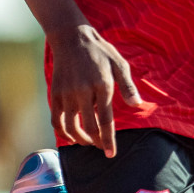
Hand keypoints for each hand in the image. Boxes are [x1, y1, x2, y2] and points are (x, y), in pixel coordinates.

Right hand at [47, 24, 141, 157]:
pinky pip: (56, 120)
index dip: (108, 140)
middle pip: (89, 127)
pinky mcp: (55, 93)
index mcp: (102, 85)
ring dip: (80, 140)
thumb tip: (138, 105)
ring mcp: (67, 93)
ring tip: (88, 142)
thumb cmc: (100, 51)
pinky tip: (70, 137)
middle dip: (97, 142)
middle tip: (102, 147)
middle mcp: (83, 91)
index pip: (106, 121)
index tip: (111, 154)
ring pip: (71, 127)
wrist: (72, 38)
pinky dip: (62, 132)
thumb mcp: (119, 64)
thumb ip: (128, 86)